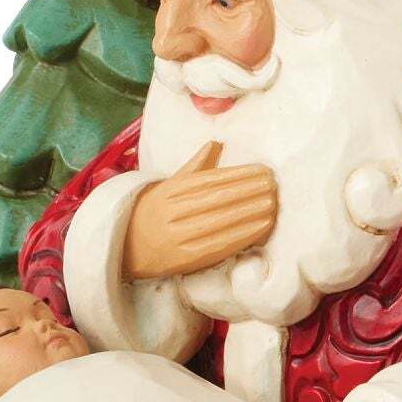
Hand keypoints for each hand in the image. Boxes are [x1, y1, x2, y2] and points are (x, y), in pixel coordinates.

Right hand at [123, 140, 277, 280]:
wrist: (126, 247)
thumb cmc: (155, 212)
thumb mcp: (168, 185)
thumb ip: (194, 166)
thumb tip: (216, 143)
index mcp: (170, 190)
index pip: (210, 180)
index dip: (239, 175)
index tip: (263, 171)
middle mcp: (173, 211)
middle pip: (217, 199)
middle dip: (249, 191)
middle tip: (274, 185)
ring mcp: (178, 236)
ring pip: (220, 220)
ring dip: (250, 212)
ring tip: (272, 203)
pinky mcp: (186, 258)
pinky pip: (219, 244)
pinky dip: (243, 235)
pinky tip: (262, 227)